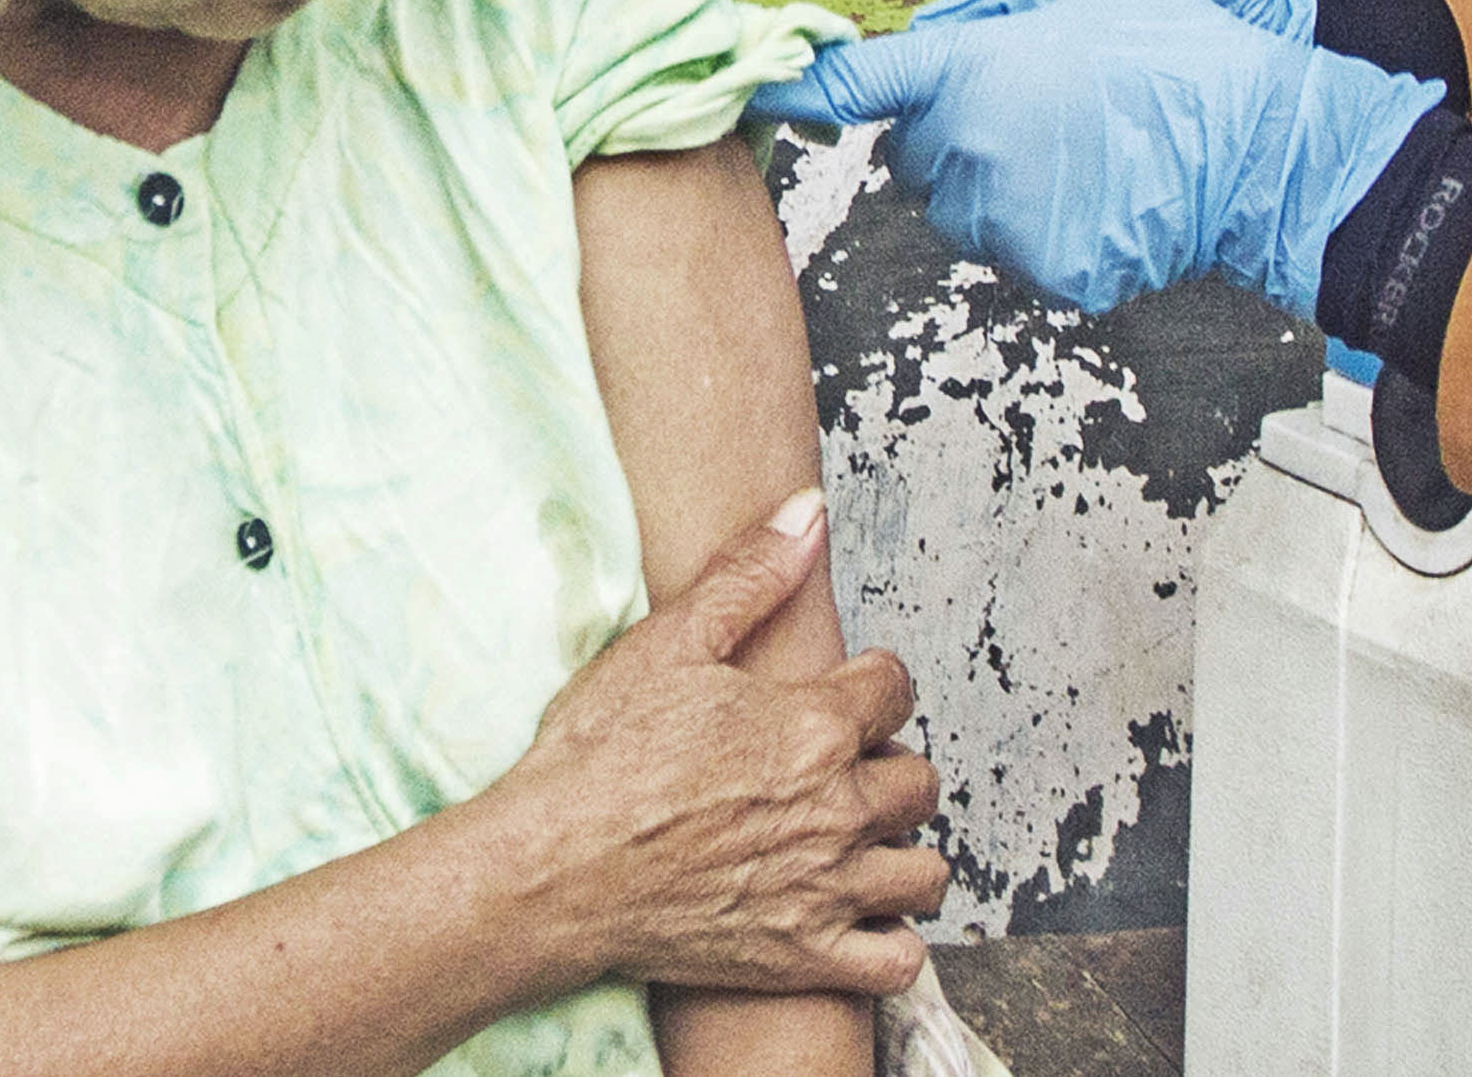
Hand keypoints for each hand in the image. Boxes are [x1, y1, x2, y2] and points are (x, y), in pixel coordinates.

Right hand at [491, 494, 949, 994]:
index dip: (873, 683)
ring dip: (903, 849)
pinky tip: (863, 915)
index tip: (847, 692)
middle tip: (844, 768)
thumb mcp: (668, 644)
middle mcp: (834, 810)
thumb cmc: (596, 759)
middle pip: (918, 780)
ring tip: (863, 837)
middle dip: (889, 764)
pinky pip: (895, 960)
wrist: (546, 871)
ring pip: (924, 870)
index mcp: (813, 729)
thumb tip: (810, 510)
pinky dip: (893, 941)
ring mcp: (823, 891)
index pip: (896, 690)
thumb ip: (750, 575)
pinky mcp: (799, 958)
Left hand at [747, 0, 1437, 317]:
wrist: (1258, 146)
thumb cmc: (1174, 47)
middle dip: (948, 126)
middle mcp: (968, 151)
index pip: (851, 87)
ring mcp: (1003, 221)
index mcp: (968, 69)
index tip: (751, 91)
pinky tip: (1101, 190)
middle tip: (1032, 98)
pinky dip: (1040, 223)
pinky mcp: (1041, 270)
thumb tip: (927, 36)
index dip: (791, 89)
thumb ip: (984, 2)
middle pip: (912, 148)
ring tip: (1077, 144)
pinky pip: (1010, 244)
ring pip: (957, 201)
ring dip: (990, 176)